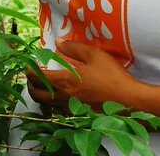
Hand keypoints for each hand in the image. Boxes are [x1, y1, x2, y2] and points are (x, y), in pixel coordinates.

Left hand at [26, 39, 141, 113]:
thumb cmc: (113, 77)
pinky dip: (52, 106)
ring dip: (40, 95)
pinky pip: (56, 113)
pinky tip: (59, 98)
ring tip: (44, 86)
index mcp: (65, 81)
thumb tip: (57, 42)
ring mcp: (70, 110)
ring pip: (45, 105)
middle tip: (33, 75)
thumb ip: (73, 48)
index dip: (29, 70)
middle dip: (30, 84)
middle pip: (35, 94)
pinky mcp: (77, 118)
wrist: (131, 102)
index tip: (29, 64)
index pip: (36, 77)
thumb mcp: (94, 55)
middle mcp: (63, 97)